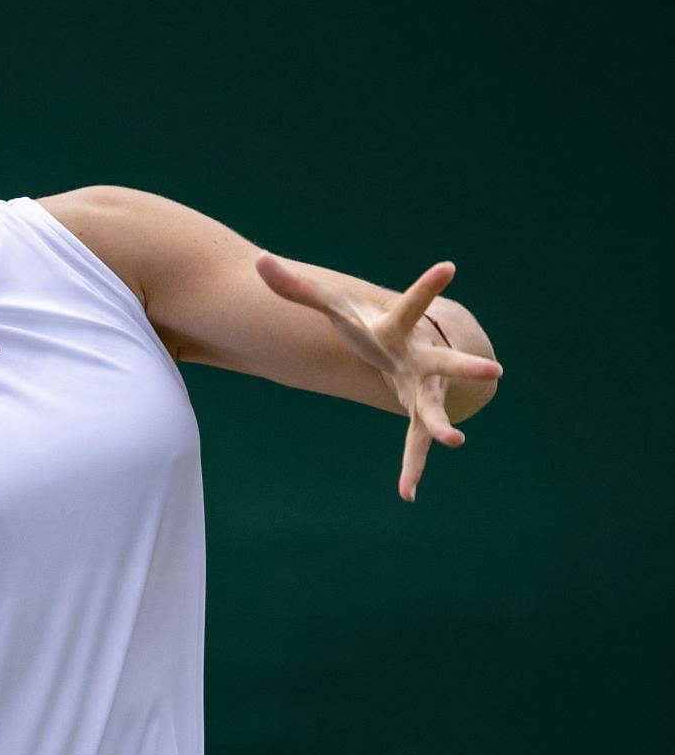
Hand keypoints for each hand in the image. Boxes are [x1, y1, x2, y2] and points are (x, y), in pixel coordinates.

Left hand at [255, 255, 503, 501]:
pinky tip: (406, 493)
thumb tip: (261, 261)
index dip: (428, 286)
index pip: (411, 304)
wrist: (393, 346)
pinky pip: (413, 443)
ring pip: (432, 409)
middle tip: (494, 371)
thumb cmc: (365, 323)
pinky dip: (410, 467)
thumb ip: (298, 288)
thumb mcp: (331, 306)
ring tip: (453, 441)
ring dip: (440, 424)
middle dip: (465, 368)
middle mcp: (418, 359)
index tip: (449, 266)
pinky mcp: (416, 411)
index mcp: (397, 330)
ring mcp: (421, 387)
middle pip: (444, 363)